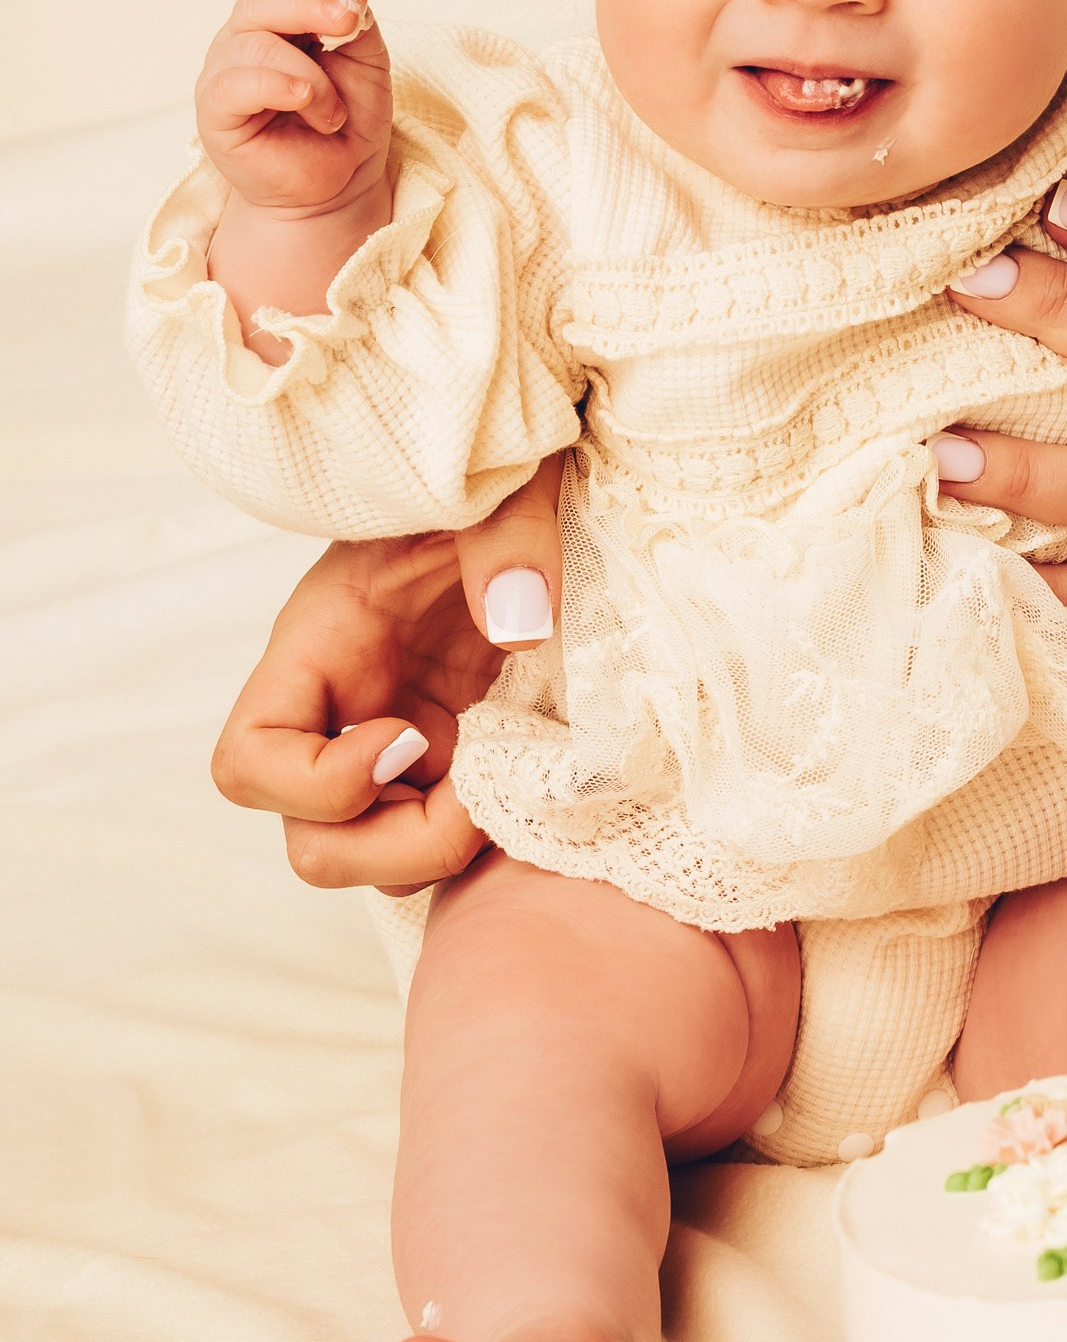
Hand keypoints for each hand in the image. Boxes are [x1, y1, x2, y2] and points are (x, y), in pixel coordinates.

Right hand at [197, 0, 393, 216]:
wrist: (337, 186)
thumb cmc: (347, 123)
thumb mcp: (367, 65)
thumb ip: (358, 26)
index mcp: (282, 19)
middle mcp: (246, 37)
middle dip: (311, 4)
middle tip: (349, 22)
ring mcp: (225, 72)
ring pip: (255, 44)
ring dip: (309, 77)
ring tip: (332, 113)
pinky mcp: (215, 111)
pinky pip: (233, 84)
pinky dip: (276, 86)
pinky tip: (303, 101)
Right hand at [211, 457, 565, 891]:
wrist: (537, 490)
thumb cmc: (494, 479)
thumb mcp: (500, 484)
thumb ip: (508, 538)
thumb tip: (520, 628)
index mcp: (324, 648)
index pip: (247, 760)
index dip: (315, 781)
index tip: (407, 736)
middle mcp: (350, 714)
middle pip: (313, 844)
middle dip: (394, 847)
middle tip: (475, 794)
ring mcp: (408, 749)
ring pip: (382, 862)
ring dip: (447, 853)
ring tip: (516, 787)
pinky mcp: (465, 763)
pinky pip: (449, 844)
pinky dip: (492, 841)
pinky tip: (544, 792)